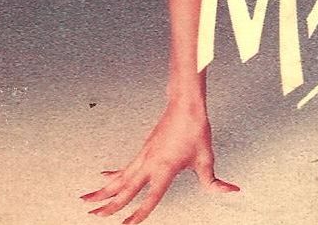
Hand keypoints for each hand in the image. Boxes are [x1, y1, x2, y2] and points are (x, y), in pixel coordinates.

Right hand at [80, 99, 238, 222]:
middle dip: (108, 204)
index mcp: (164, 170)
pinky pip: (125, 167)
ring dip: (103, 190)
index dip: (137, 214)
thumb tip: (231, 191)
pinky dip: (113, 175)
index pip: (149, 199)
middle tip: (93, 215)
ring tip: (86, 199)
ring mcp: (144, 155)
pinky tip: (104, 177)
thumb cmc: (195, 129)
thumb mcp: (207, 159)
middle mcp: (150, 164)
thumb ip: (215, 182)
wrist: (185, 104)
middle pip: (124, 189)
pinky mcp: (144, 149)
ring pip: (119, 178)